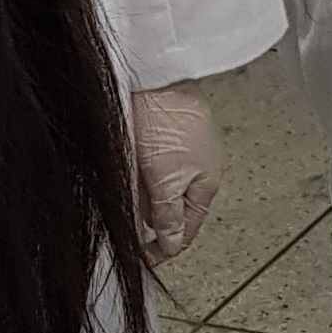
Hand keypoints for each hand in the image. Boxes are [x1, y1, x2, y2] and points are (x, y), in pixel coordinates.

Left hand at [126, 82, 223, 264]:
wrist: (155, 74)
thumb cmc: (167, 119)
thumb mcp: (166, 181)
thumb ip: (168, 216)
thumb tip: (171, 244)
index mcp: (205, 184)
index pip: (186, 230)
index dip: (164, 248)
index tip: (142, 258)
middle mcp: (196, 168)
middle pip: (171, 209)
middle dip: (149, 221)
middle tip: (128, 229)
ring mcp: (180, 150)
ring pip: (159, 189)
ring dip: (142, 199)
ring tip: (126, 199)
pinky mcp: (164, 133)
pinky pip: (151, 167)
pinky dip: (138, 176)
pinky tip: (126, 172)